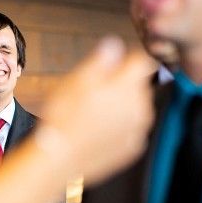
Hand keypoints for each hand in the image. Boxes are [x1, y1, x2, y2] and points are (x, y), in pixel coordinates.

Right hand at [39, 36, 154, 183]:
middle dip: (121, 85)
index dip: (125, 60)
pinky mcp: (132, 148)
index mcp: (128, 86)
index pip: (141, 60)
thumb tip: (115, 44)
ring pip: (136, 108)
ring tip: (93, 114)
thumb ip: (101, 59)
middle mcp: (141, 106)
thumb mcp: (76, 79)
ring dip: (121, 107)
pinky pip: (130, 130)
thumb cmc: (64, 117)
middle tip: (93, 94)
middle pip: (139, 85)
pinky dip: (119, 128)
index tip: (110, 68)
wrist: (60, 158)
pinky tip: (97, 131)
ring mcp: (138, 129)